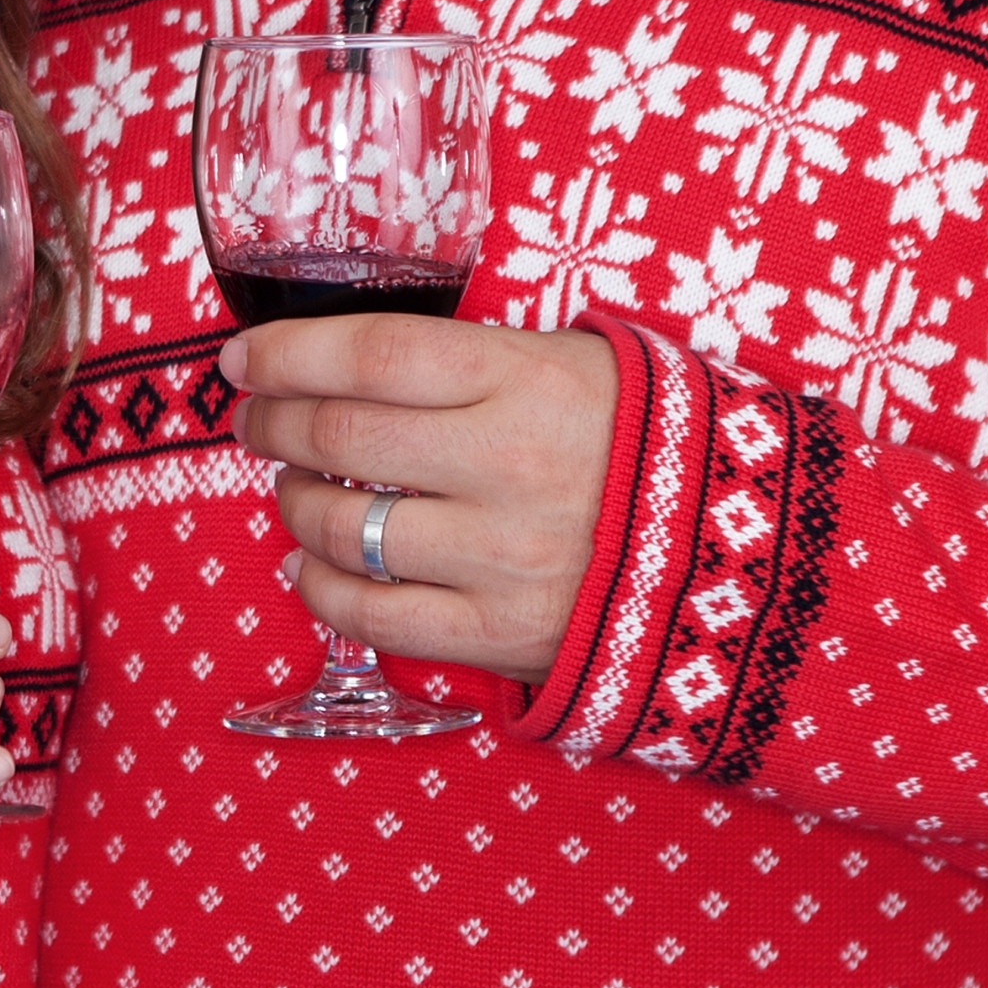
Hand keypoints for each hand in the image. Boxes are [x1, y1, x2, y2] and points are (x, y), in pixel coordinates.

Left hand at [234, 317, 617, 685]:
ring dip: (294, 505)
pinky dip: (319, 590)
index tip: (244, 360)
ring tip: (294, 490)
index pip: (370, 355)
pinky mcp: (500, 633)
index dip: (288, 354)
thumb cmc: (642, 439)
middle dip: (274, 424)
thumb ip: (468, 359)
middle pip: (342, 436)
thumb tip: (347, 363)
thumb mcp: (573, 360)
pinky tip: (309, 566)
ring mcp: (501, 555)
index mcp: (525, 377)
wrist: (742, 548)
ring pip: (344, 528)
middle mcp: (506, 464)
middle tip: (255, 420)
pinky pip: (374, 618)